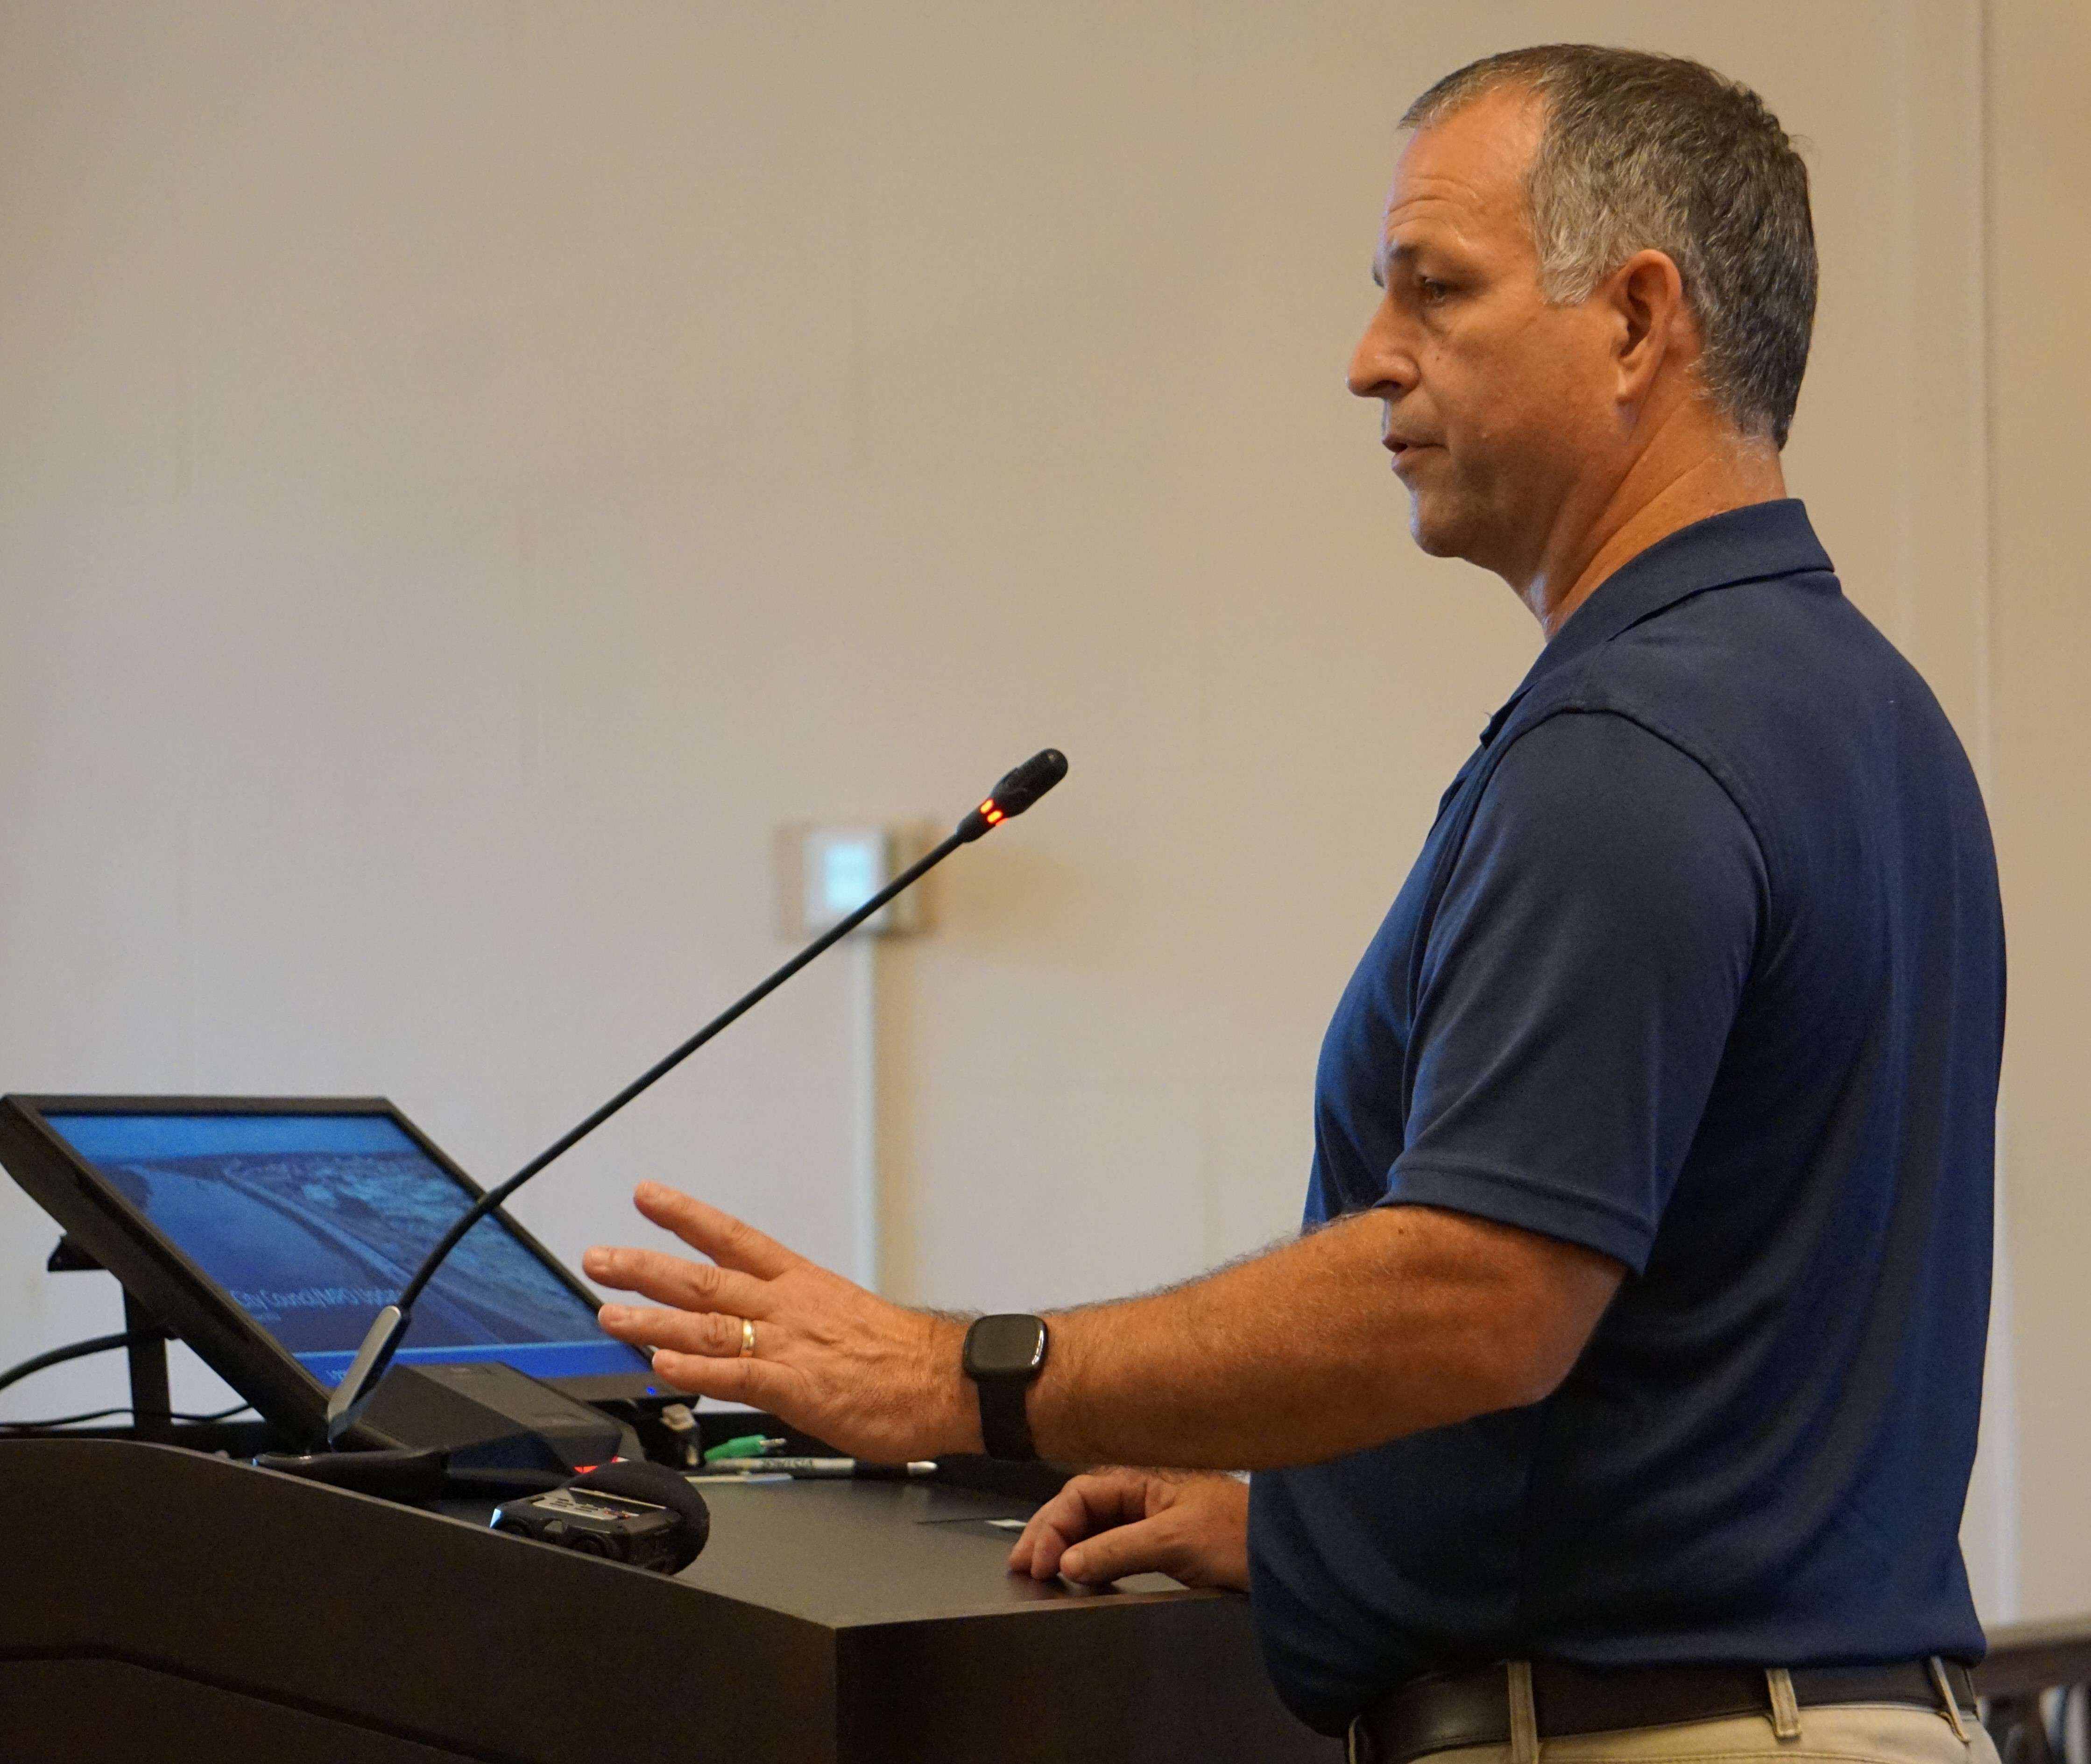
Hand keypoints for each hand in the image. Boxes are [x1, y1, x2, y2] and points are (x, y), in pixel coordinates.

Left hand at [583, 1183, 979, 1462]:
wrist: (948, 1382)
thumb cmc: (903, 1359)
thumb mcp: (843, 1322)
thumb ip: (793, 1326)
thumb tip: (759, 1336)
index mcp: (801, 1285)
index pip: (732, 1238)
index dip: (686, 1216)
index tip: (646, 1197)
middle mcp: (787, 1307)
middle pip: (705, 1278)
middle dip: (645, 1267)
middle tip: (598, 1258)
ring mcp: (790, 1345)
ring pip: (709, 1324)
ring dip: (653, 1317)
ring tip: (608, 1313)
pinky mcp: (798, 1388)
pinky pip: (737, 1374)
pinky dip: (697, 1368)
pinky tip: (662, 1363)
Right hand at [1007, 1467, 1249, 1590]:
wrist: (1284, 1556)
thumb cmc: (1239, 1534)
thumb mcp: (1173, 1540)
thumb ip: (1117, 1549)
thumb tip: (1067, 1563)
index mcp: (1141, 1478)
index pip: (1079, 1495)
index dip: (1052, 1527)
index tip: (1039, 1562)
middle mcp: (1142, 1494)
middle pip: (1080, 1509)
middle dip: (1047, 1534)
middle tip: (1021, 1565)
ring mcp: (1151, 1519)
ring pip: (1093, 1528)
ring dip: (1064, 1547)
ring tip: (1038, 1571)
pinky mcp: (1161, 1544)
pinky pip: (1112, 1547)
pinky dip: (1088, 1561)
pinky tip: (1077, 1576)